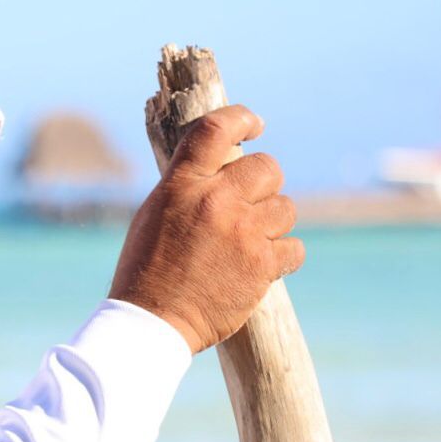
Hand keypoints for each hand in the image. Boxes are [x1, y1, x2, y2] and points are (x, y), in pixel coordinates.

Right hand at [109, 105, 303, 352]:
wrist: (152, 322)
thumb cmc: (146, 272)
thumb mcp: (155, 215)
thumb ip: (187, 188)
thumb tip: (219, 171)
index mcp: (181, 185)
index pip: (216, 129)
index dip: (242, 119)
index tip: (255, 127)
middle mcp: (214, 201)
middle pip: (267, 168)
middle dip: (265, 184)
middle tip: (252, 204)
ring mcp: (241, 232)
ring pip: (285, 207)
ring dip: (273, 222)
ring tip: (252, 241)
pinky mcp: (260, 265)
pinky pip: (294, 248)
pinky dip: (283, 256)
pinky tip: (265, 265)